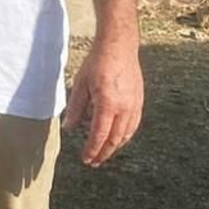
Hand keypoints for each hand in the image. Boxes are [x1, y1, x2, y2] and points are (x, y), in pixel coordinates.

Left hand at [62, 33, 143, 166]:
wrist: (119, 46)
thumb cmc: (97, 63)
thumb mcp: (80, 85)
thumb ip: (75, 109)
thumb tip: (69, 129)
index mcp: (107, 105)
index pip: (99, 136)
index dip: (92, 150)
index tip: (85, 159)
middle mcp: (124, 108)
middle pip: (114, 139)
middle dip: (103, 153)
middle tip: (93, 162)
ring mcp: (134, 105)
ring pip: (126, 134)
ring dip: (114, 146)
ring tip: (103, 153)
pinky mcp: (139, 100)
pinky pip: (134, 124)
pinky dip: (125, 135)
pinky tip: (118, 138)